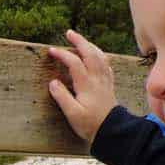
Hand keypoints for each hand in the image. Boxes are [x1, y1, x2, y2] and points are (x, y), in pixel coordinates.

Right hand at [47, 29, 117, 145]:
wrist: (113, 131)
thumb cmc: (90, 124)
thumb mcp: (72, 114)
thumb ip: (62, 97)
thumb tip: (53, 82)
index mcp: (87, 85)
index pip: (74, 63)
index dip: (63, 54)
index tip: (51, 51)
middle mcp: (97, 79)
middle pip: (90, 53)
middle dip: (79, 41)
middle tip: (69, 33)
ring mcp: (105, 81)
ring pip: (100, 57)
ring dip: (90, 46)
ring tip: (81, 40)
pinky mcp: (109, 85)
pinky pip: (106, 64)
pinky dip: (100, 56)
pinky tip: (97, 55)